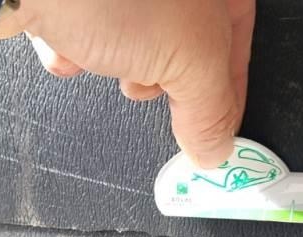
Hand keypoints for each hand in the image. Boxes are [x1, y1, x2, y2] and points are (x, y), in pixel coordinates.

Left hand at [0, 0, 255, 168]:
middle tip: (148, 83)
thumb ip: (211, 110)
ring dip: (117, 59)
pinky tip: (66, 48)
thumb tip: (215, 149)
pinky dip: (75, 45)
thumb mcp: (189, 59)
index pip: (235, 37)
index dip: (226, 90)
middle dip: (162, 73)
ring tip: (105, 59)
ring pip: (131, 33)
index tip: (212, 132)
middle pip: (182, 37)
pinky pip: (83, 22)